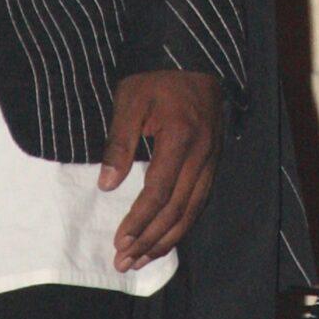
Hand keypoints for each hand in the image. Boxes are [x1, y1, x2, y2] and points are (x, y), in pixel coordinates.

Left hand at [99, 71, 222, 268]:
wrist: (192, 57)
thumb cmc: (156, 77)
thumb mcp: (130, 101)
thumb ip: (119, 142)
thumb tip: (107, 185)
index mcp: (181, 138)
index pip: (159, 191)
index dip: (139, 220)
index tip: (119, 241)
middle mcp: (201, 154)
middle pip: (177, 209)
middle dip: (150, 240)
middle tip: (125, 261)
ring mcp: (211, 159)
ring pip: (192, 210)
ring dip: (167, 239)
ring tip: (142, 260)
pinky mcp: (212, 161)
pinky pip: (199, 201)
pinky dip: (182, 224)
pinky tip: (166, 239)